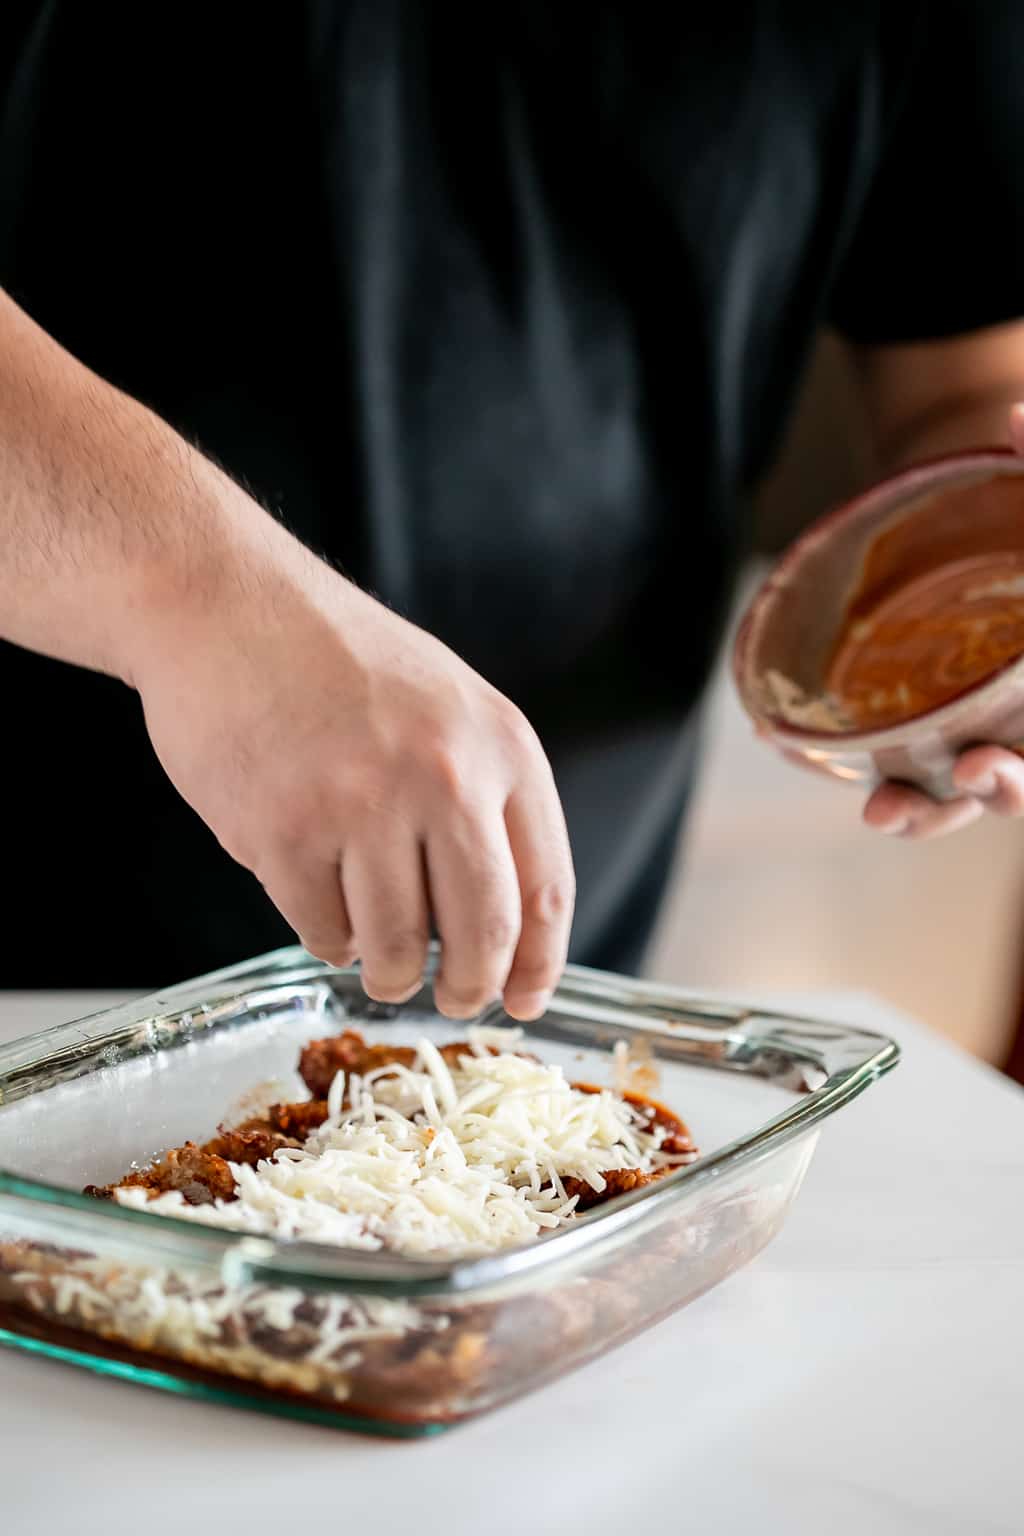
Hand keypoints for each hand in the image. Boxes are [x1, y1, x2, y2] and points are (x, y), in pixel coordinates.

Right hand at [132, 531, 574, 1020]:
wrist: (227, 605)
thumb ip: (486, 796)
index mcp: (499, 745)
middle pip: (482, 933)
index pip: (545, 887)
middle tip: (452, 1000)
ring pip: (397, 947)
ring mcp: (360, 804)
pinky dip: (327, 938)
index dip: (539, 964)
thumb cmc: (340, 661)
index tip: (525, 1001)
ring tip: (381, 961)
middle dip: (470, 988)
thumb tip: (507, 927)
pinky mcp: (282, 831)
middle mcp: (442, 776)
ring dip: (391, 973)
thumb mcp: (450, 705)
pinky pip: (322, 932)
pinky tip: (321, 902)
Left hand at [863, 401, 1023, 839]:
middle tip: (975, 770)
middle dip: (1000, 788)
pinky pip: (915, 779)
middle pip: (1022, 779)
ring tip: (885, 815)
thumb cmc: (1012, 528)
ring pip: (963, 795)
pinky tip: (859, 794)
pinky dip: (893, 794)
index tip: (997, 760)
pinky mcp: (927, 735)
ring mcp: (979, 734)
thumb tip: (1014, 409)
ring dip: (930, 813)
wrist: (982, 538)